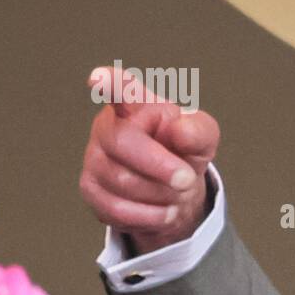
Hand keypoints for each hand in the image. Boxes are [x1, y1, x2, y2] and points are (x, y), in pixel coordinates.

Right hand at [79, 65, 219, 254]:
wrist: (175, 188)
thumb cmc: (183, 150)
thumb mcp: (203, 138)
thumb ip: (198, 130)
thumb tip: (179, 130)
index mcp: (137, 105)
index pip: (121, 89)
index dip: (110, 83)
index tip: (98, 78)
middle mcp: (108, 126)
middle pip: (123, 143)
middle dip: (160, 166)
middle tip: (187, 180)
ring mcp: (95, 157)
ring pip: (123, 181)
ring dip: (160, 194)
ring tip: (175, 192)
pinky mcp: (91, 188)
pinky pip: (117, 208)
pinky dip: (149, 215)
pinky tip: (162, 209)